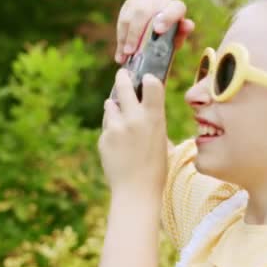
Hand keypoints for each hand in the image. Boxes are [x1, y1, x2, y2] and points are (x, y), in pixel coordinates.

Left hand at [99, 69, 167, 194]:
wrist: (135, 192)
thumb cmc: (156, 169)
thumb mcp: (162, 141)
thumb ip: (153, 122)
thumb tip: (145, 109)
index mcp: (154, 118)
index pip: (151, 83)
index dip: (148, 78)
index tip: (146, 77)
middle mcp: (133, 119)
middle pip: (124, 85)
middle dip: (123, 78)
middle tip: (123, 74)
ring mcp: (115, 128)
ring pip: (110, 105)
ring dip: (114, 106)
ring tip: (120, 113)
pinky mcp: (103, 138)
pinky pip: (106, 126)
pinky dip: (111, 128)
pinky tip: (119, 143)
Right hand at [115, 0, 194, 62]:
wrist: (156, 36)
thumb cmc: (169, 39)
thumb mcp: (176, 41)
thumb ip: (181, 34)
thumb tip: (188, 25)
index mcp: (175, 8)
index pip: (175, 8)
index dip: (167, 18)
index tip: (158, 31)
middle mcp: (160, 0)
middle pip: (145, 11)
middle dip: (136, 32)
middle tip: (132, 51)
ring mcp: (144, 0)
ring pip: (131, 14)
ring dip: (126, 36)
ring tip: (125, 55)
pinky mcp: (130, 4)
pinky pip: (122, 18)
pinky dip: (121, 37)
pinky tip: (120, 53)